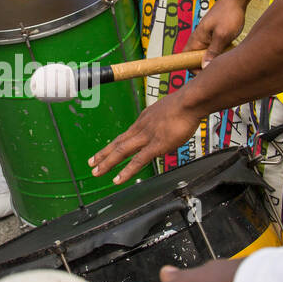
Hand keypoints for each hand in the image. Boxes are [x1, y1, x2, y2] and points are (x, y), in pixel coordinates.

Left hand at [88, 88, 203, 184]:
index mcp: (144, 119)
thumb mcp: (171, 109)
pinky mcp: (156, 145)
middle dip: (103, 154)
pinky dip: (126, 171)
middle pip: (118, 142)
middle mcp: (141, 127)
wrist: (190, 101)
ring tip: (96, 172)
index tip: (107, 151)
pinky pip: (138, 161)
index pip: (126, 134)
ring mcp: (147, 136)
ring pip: (121, 151)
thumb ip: (166, 119)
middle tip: (91, 163)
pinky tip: (117, 179)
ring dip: (107, 163)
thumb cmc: (186, 104)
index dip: (115, 144)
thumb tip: (171, 122)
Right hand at [190, 0, 245, 65]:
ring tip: (227, 59)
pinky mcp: (214, 36)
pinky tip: (231, 52)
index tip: (206, 73)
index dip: (193, 69)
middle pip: (196, 59)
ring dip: (215, 59)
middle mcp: (199, 39)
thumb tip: (204, 67)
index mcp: (196, 39)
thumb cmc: (229, 14)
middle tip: (220, 68)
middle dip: (206, 66)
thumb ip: (213, 52)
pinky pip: (214, 50)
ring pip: (207, 55)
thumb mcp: (222, 35)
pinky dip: (221, 53)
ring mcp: (207, 38)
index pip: (185, 59)